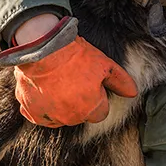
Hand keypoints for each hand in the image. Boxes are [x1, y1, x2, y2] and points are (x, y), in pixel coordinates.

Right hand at [13, 37, 137, 126]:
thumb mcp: (104, 64)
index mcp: (91, 109)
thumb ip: (121, 81)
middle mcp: (71, 117)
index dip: (97, 97)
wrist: (42, 48)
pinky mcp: (31, 112)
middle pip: (80, 115)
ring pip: (60, 117)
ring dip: (61, 105)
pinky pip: (40, 116)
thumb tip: (133, 93)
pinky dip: (42, 106)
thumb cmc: (75, 56)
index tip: (90, 84)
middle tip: (73, 80)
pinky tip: (44, 90)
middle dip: (79, 102)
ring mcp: (50, 117)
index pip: (100, 112)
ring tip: (58, 83)